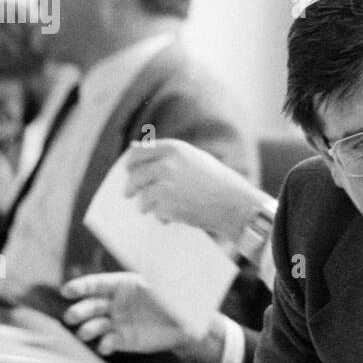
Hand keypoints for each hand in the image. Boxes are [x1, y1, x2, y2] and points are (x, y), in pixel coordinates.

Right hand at [60, 272, 198, 358]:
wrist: (188, 323)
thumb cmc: (177, 297)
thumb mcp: (164, 282)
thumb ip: (150, 271)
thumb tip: (142, 251)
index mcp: (122, 284)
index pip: (97, 284)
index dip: (81, 287)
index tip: (67, 291)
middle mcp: (115, 303)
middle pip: (90, 306)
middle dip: (79, 311)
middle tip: (71, 316)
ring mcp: (117, 322)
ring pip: (94, 325)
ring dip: (87, 329)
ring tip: (85, 332)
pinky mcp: (123, 340)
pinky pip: (108, 341)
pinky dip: (105, 344)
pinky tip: (106, 345)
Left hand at [124, 139, 266, 240]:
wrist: (234, 203)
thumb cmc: (217, 180)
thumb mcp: (193, 158)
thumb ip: (164, 153)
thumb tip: (134, 146)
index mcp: (173, 149)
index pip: (138, 153)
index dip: (131, 163)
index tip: (129, 170)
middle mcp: (166, 164)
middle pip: (134, 175)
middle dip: (131, 187)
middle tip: (128, 194)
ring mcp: (165, 186)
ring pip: (142, 196)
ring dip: (145, 204)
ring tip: (155, 208)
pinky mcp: (166, 206)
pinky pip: (154, 212)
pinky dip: (160, 216)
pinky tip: (172, 217)